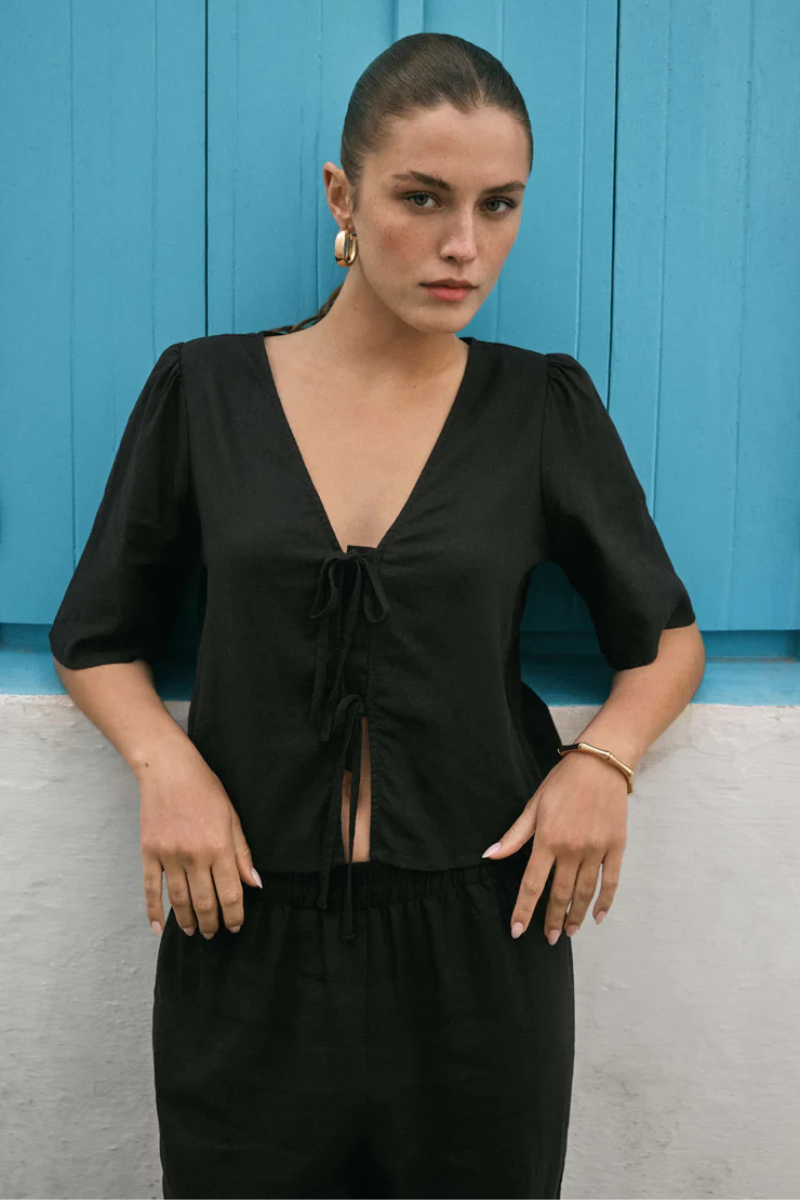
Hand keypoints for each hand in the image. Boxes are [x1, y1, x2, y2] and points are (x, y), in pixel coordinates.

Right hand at [138, 742, 262, 938]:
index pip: (230, 893)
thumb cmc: (205, 789)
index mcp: (219, 847)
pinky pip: (151, 889)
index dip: (234, 916)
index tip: (235, 926)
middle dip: (212, 924)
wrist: (168, 769)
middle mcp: (194, 856)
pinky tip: (159, 927)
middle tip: (214, 934)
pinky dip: (154, 911)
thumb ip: (242, 853)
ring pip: (179, 901)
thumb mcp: (232, 817)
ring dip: (188, 921)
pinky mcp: (149, 852)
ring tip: (195, 931)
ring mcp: (169, 855)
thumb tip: (254, 883)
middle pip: (205, 903)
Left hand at [482, 750, 628, 942]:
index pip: (532, 884)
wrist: (600, 763)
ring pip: (584, 892)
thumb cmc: (562, 783)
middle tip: (549, 938)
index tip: (517, 931)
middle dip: (552, 920)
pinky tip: (597, 916)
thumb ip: (514, 836)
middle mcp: (573, 849)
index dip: (524, 910)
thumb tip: (489, 855)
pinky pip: (611, 881)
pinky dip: (604, 901)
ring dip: (576, 916)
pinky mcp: (616, 846)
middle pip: (560, 894)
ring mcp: (597, 849)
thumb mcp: (534, 806)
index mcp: (548, 840)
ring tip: (569, 931)